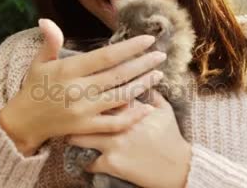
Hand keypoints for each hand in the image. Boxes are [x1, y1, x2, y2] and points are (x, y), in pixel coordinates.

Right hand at [0, 18, 166, 155]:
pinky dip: (133, 116)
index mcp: (69, 70)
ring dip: (142, 85)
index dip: (129, 48)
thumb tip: (46, 20)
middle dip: (142, 64)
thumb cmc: (34, 88)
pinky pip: (114, 123)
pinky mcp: (86, 127)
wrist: (22, 121)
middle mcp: (78, 89)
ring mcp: (83, 110)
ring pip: (120, 97)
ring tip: (158, 75)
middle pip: (118, 75)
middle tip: (161, 55)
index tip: (148, 40)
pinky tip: (148, 107)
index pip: (106, 56)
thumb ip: (49, 42)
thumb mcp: (39, 62)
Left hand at [68, 90, 191, 187]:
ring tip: (71, 134)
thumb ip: (152, 94)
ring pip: (80, 137)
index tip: (82, 91)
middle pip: (86, 112)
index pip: (104, 92)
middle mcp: (120, 124)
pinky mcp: (112, 164)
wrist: (178, 168)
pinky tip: (85, 160)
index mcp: (131, 109)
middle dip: (74, 111)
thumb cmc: (171, 138)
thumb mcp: (165, 111)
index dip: (90, 91)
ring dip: (74, 136)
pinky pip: (89, 162)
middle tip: (68, 111)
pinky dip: (86, 162)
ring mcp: (114, 144)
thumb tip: (144, 78)